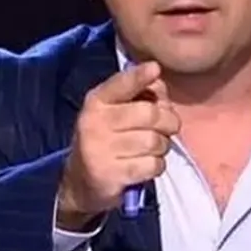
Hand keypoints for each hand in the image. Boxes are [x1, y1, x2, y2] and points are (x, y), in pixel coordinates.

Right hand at [57, 61, 179, 225]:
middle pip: (150, 114)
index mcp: (97, 101)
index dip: (139, 76)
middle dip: (169, 122)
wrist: (82, 181)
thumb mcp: (116, 112)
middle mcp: (95, 122)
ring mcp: (100, 149)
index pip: (121, 84)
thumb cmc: (108, 140)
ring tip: (151, 149)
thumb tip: (160, 85)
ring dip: (162, 147)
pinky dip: (156, 166)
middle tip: (167, 129)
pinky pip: (152, 165)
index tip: (154, 68)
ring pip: (154, 141)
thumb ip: (140, 94)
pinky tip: (145, 165)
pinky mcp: (110, 174)